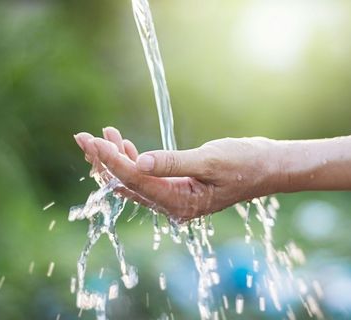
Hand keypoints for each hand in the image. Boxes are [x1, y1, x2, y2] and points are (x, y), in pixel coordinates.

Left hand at [74, 127, 280, 220]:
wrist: (268, 167)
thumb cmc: (246, 163)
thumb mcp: (211, 160)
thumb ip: (173, 162)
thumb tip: (137, 162)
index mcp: (180, 203)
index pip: (135, 181)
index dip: (111, 161)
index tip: (91, 141)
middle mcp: (172, 205)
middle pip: (127, 185)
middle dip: (103, 161)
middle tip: (82, 137)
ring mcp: (173, 198)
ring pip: (132, 182)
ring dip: (115, 159)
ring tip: (101, 134)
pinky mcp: (176, 188)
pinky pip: (145, 178)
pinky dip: (131, 160)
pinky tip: (122, 143)